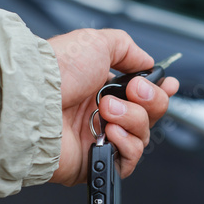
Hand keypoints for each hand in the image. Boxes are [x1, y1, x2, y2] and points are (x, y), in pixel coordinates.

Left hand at [47, 29, 178, 185]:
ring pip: (142, 136)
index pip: (143, 95)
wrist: (34, 99)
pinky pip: (129, 160)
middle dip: (151, 101)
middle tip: (133, 91)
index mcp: (105, 88)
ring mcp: (101, 138)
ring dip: (132, 118)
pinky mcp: (96, 161)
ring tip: (107, 110)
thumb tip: (147, 62)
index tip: (169, 85)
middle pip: (150, 115)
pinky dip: (127, 144)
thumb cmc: (59, 69)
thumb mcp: (97, 42)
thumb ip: (128, 49)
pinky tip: (111, 131)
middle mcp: (104, 114)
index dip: (160, 91)